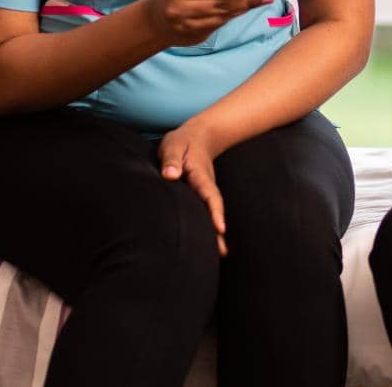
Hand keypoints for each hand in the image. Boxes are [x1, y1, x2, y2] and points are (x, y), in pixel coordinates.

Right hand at [148, 0, 272, 46]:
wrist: (155, 22)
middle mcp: (182, 9)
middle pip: (222, 3)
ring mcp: (188, 26)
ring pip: (223, 16)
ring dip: (245, 7)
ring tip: (262, 0)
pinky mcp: (196, 37)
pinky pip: (220, 24)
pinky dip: (234, 15)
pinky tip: (245, 8)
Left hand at [159, 116, 228, 256]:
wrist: (199, 137)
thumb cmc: (182, 142)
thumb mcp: (173, 145)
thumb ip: (171, 159)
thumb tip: (169, 175)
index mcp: (200, 175)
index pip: (209, 195)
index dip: (215, 212)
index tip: (220, 228)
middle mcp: (206, 186)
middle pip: (214, 211)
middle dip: (218, 231)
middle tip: (221, 252)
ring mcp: (205, 191)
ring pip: (211, 213)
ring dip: (215, 233)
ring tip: (219, 255)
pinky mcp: (200, 195)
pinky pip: (206, 212)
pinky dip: (209, 227)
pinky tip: (208, 243)